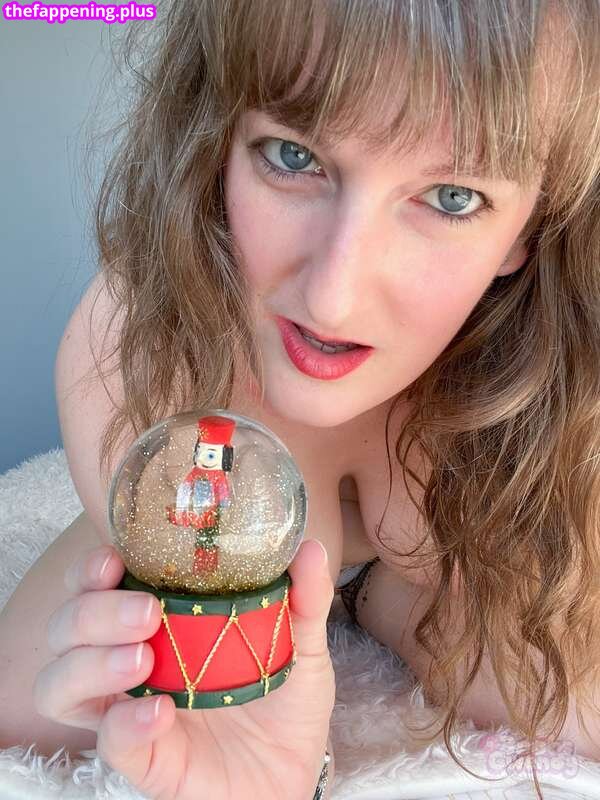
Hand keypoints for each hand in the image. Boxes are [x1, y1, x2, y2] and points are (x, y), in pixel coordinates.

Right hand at [33, 539, 334, 799]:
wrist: (297, 769)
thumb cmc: (284, 698)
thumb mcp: (301, 642)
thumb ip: (303, 597)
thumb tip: (310, 547)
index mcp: (159, 622)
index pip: (97, 587)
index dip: (91, 570)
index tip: (115, 558)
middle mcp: (131, 661)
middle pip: (67, 627)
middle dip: (92, 612)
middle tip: (146, 612)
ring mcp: (131, 710)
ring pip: (60, 684)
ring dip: (89, 663)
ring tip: (142, 657)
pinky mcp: (145, 759)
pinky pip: (108, 741)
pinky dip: (123, 723)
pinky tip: (158, 710)